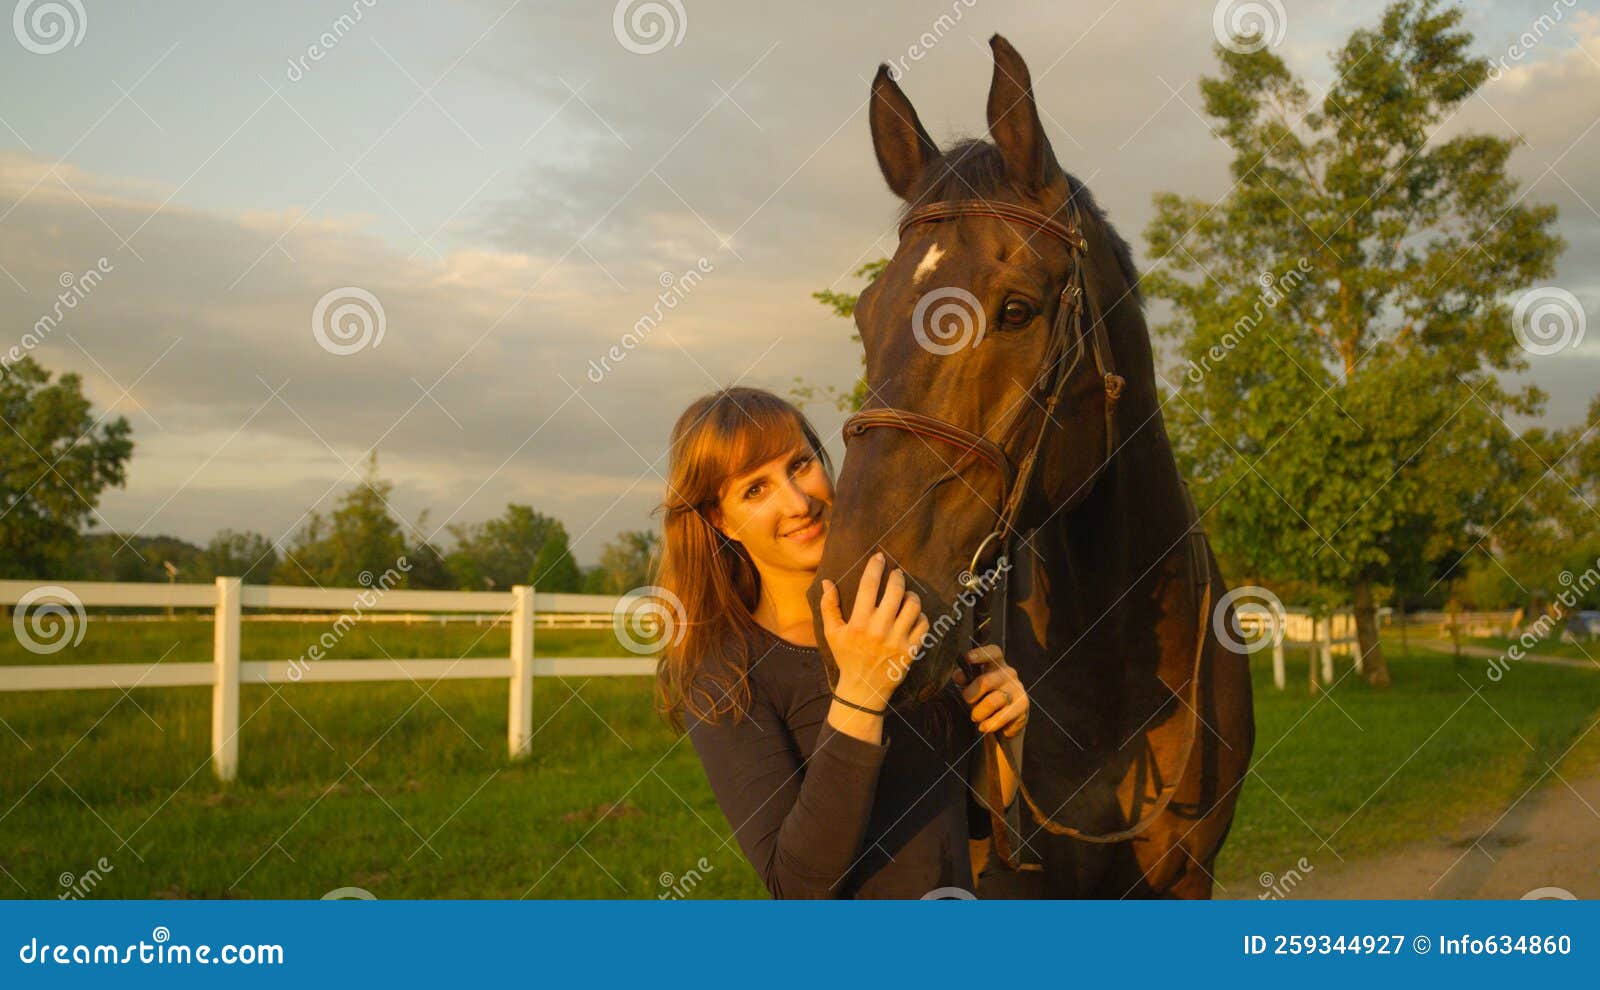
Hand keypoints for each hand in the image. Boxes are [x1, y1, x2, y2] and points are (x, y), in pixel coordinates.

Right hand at [819, 551, 929, 707]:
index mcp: (858, 624)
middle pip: (895, 592)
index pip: (868, 586)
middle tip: (896, 574)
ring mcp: (898, 641)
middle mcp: (879, 630)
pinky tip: (912, 614)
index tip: (879, 557)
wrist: (864, 688)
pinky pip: (924, 624)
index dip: (875, 567)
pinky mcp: (912, 650)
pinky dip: (920, 615)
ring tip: (906, 594)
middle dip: (897, 577)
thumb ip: (828, 606)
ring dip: (911, 594)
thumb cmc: (847, 657)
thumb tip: (827, 582)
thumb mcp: (832, 633)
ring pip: (912, 606)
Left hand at [953, 645, 1028, 737]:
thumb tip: (959, 675)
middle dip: (971, 695)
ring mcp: (1018, 689)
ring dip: (979, 713)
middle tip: (967, 702)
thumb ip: (965, 680)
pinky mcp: (1023, 705)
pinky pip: (1002, 717)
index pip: (992, 652)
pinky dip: (990, 724)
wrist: (1005, 721)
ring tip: (976, 718)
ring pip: (993, 701)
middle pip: (986, 681)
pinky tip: (986, 726)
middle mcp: (1009, 673)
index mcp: (996, 663)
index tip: (967, 657)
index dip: (980, 654)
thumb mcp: (972, 687)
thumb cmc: (984, 698)